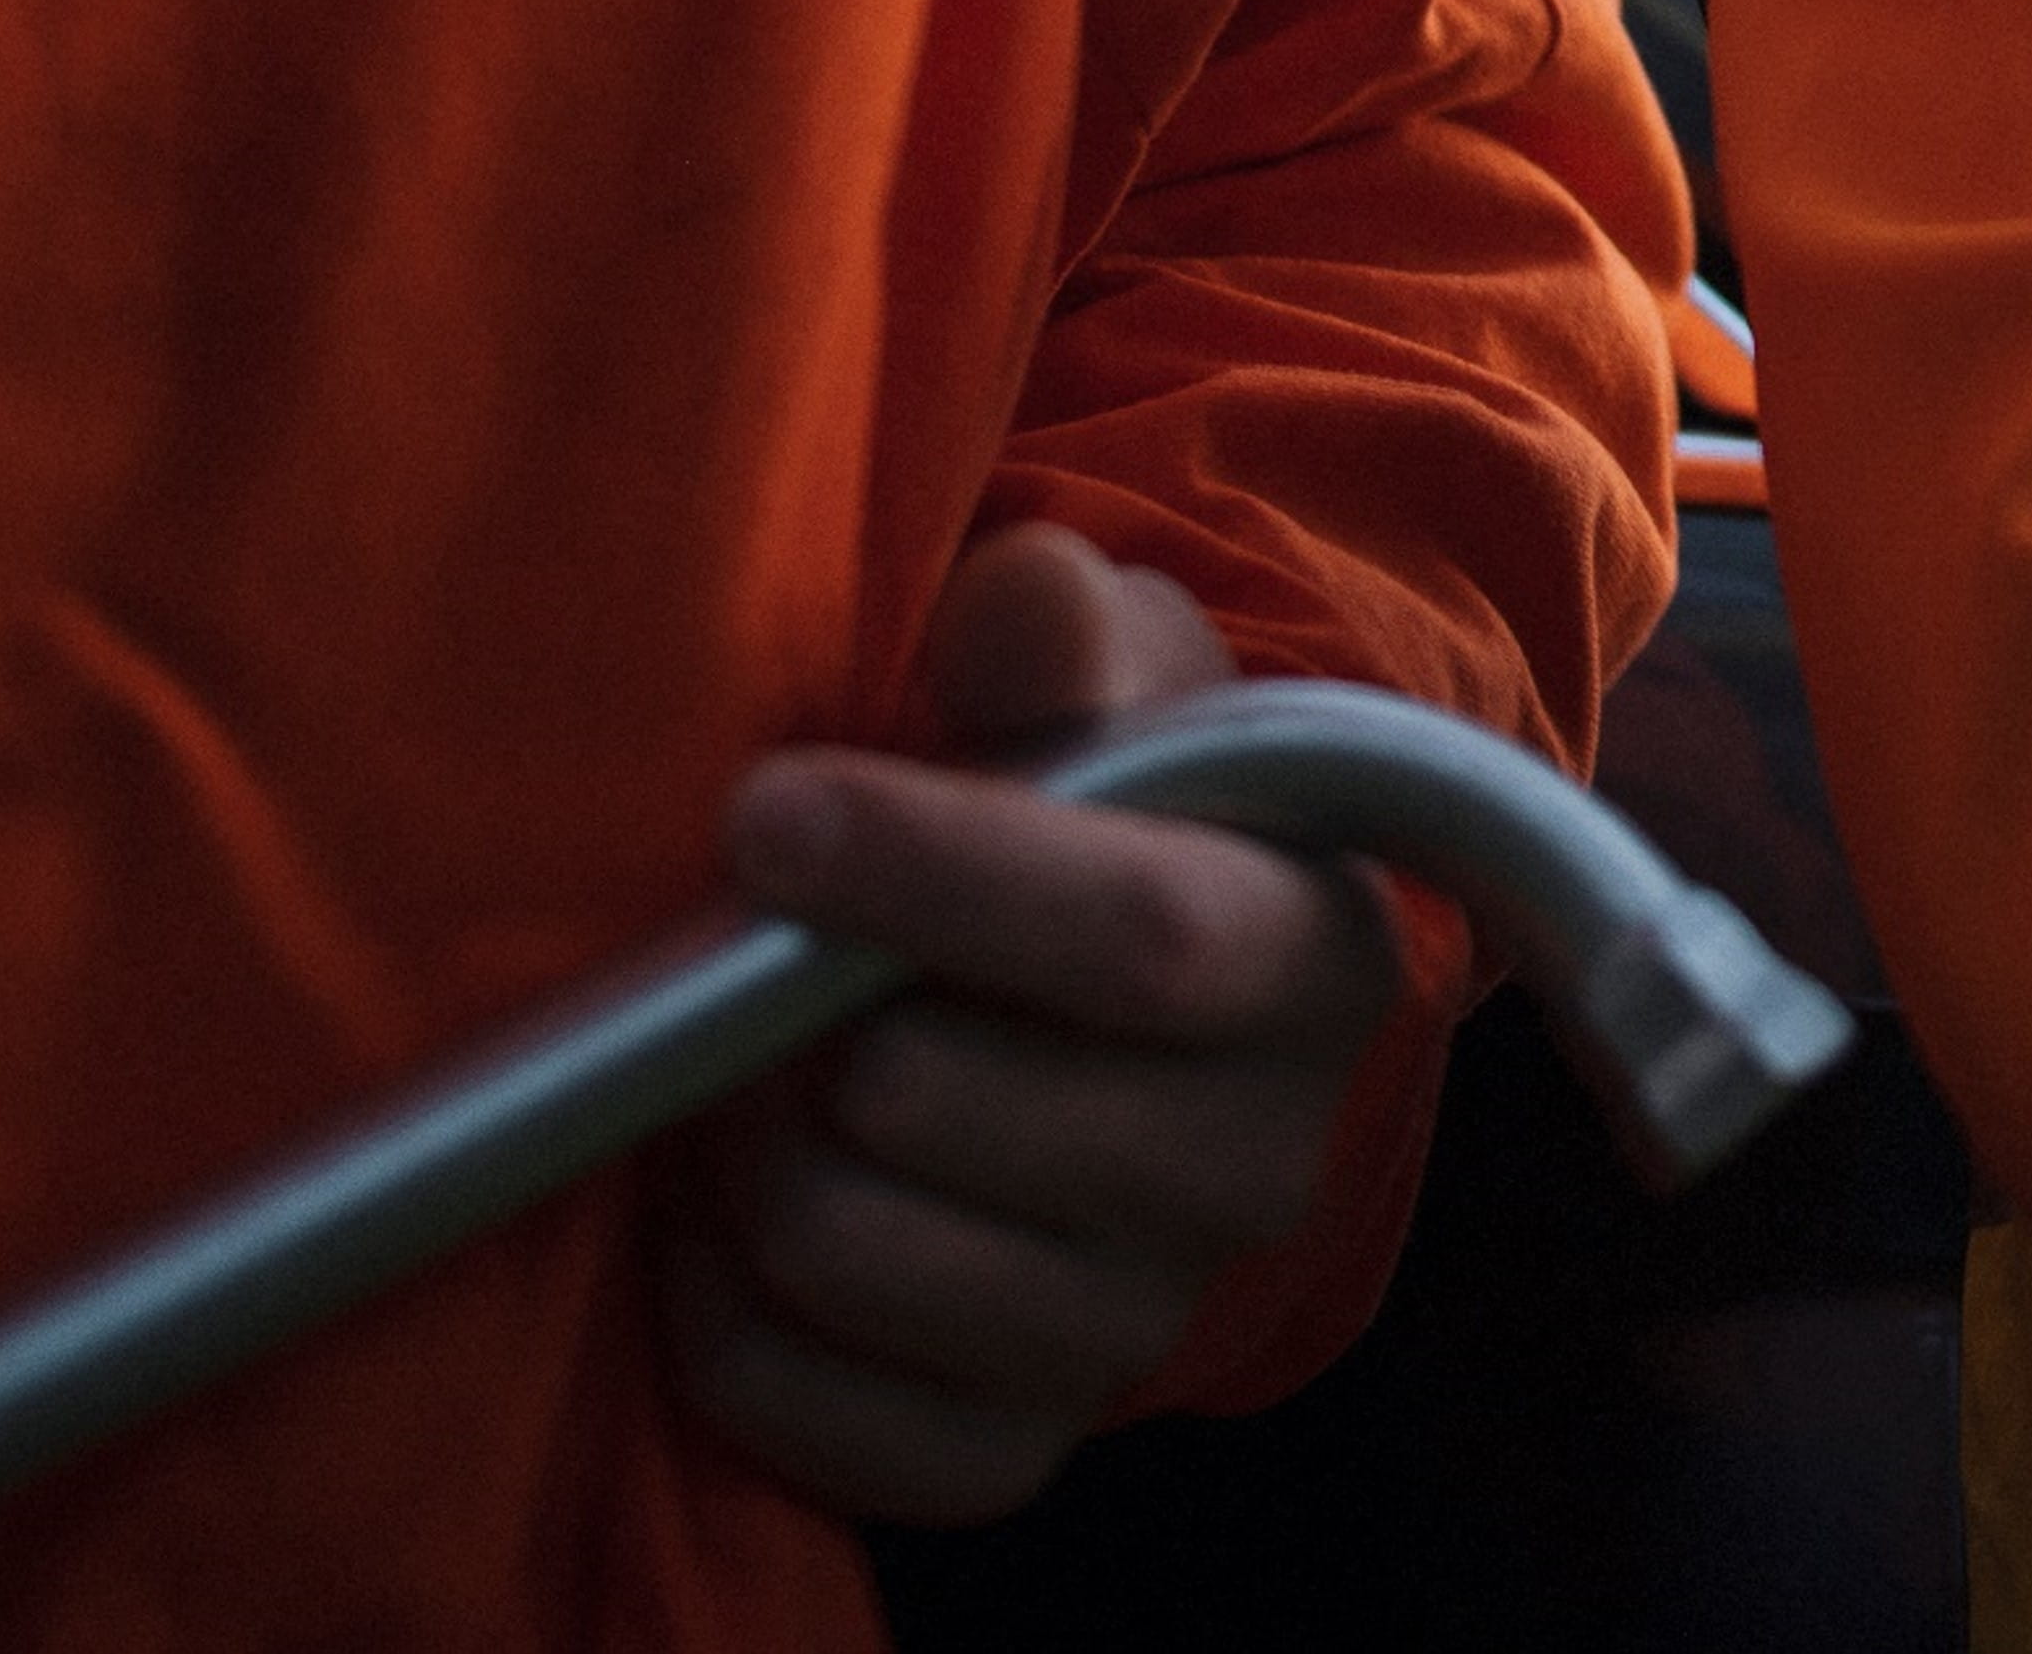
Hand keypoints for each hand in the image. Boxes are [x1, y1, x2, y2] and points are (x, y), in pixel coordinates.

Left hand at [666, 530, 1421, 1530]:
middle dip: (786, 1016)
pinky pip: (798, 1406)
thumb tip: (1027, 588)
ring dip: (732, 1148)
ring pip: (839, 1247)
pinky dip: (716, 1304)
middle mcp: (1255, 1166)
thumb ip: (1061, 635)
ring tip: (733, 1064)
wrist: (1100, 1026)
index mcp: (1314, 961)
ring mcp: (1132, 1323)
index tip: (766, 811)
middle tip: (743, 949)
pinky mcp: (1006, 1443)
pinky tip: (729, 1205)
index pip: (1138, 934)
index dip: (929, 868)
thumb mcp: (1107, 690)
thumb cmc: (1093, 818)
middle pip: (934, 1100)